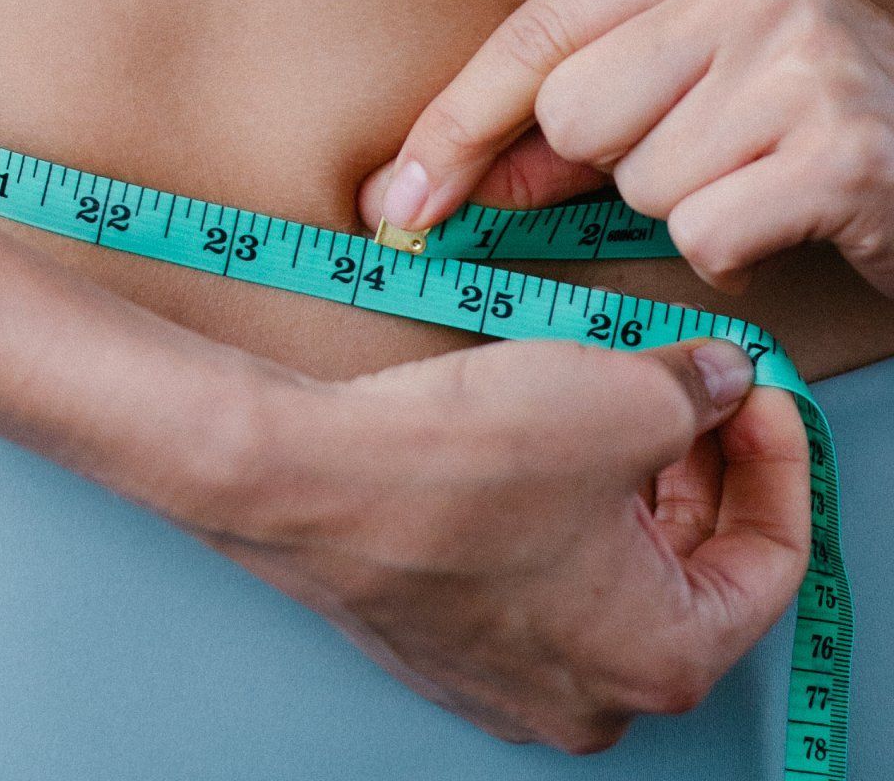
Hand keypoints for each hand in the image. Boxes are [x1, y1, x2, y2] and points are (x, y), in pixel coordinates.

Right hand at [186, 336, 807, 753]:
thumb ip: (700, 390)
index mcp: (664, 659)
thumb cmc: (457, 463)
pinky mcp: (437, 643)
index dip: (773, 457)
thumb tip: (718, 379)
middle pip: (685, 572)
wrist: (299, 478)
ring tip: (609, 399)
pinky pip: (525, 579)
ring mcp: (503, 679)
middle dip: (696, 471)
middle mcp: (589, 695)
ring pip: (602, 574)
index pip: (770, 559)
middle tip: (691, 387)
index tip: (754, 390)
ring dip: (622, 489)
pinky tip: (533, 443)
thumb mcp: (622, 397)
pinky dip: (550, 514)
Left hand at [358, 0, 893, 293]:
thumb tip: (425, 186)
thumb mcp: (676, 73)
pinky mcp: (843, 151)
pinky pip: (700, 232)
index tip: (397, 200)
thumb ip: (557, 114)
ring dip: (680, 200)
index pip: (535, 33)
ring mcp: (807, 57)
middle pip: (573, 113)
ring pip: (636, 181)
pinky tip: (783, 211)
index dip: (454, 126)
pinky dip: (729, 249)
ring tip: (753, 167)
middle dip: (611, 159)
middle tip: (701, 141)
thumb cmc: (793, 104)